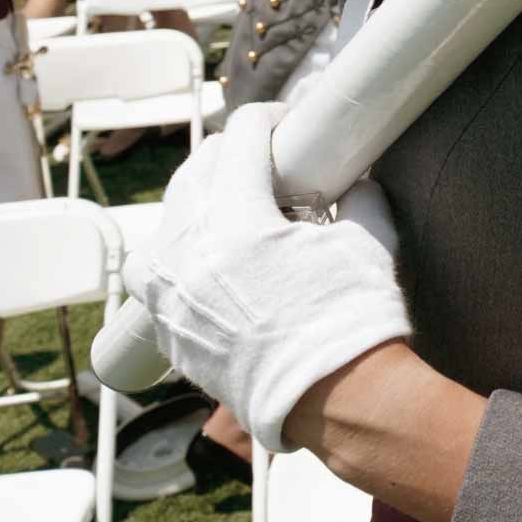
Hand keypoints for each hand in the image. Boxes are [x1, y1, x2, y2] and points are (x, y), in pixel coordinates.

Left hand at [122, 103, 412, 449]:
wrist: (335, 400)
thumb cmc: (354, 321)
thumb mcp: (368, 240)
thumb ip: (360, 195)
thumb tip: (359, 174)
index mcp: (239, 223)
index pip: (240, 140)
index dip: (268, 121)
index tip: (287, 125)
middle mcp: (192, 252)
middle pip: (196, 170)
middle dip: (232, 155)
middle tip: (267, 160)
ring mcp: (172, 294)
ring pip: (165, 218)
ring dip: (197, 199)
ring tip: (232, 205)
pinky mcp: (169, 330)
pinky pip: (153, 274)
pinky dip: (177, 253)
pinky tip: (208, 256)